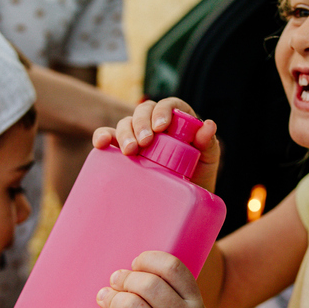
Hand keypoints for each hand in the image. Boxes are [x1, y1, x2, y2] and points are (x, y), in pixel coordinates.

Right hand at [92, 98, 220, 192]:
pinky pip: (108, 138)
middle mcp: (155, 125)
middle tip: (145, 143)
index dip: (163, 110)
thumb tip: (208, 124)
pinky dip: (102, 136)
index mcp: (177, 120)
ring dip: (124, 133)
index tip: (161, 127)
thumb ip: (208, 143)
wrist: (184, 202)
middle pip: (143, 111)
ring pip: (126, 123)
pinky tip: (100, 144)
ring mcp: (138, 137)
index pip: (168, 105)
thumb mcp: (208, 160)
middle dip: (141, 124)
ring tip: (129, 151)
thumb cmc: (198, 176)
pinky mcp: (122, 151)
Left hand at [95, 251, 257, 307]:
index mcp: (196, 304)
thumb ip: (173, 292)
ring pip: (131, 306)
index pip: (173, 268)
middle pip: (149, 284)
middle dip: (125, 278)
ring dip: (112, 297)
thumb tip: (129, 271)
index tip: (136, 264)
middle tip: (115, 281)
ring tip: (106, 298)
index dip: (148, 259)